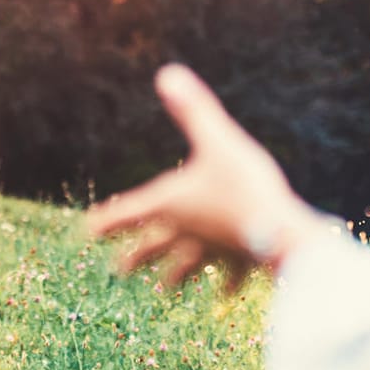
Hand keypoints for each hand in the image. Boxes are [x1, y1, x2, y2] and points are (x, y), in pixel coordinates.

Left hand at [88, 64, 323, 288]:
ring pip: (187, 267)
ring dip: (174, 278)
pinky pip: (231, 275)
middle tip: (117, 270)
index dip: (108, 219)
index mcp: (172, 203)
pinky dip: (227, 284)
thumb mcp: (217, 139)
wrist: (281, 232)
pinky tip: (226, 296)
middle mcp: (186, 231)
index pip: (129, 211)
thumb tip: (167, 73)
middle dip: (135, 256)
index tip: (87, 231)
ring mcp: (213, 249)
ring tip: (164, 291)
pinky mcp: (241, 259)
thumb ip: (193, 108)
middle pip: (153, 245)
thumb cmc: (245, 184)